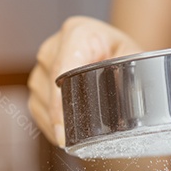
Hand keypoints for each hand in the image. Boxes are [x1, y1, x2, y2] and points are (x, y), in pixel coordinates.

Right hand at [27, 16, 141, 146]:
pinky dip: (51, 123)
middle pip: (49, 88)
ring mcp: (42, 65)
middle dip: (64, 116)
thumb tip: (128, 97)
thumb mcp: (132, 58)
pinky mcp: (37, 82)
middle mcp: (53, 46)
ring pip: (40, 101)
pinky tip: (69, 127)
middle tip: (81, 138)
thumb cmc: (122, 55)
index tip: (65, 132)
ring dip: (57, 121)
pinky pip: (37, 109)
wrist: (110, 52)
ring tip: (80, 129)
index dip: (61, 104)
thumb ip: (129, 72)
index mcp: (78, 32)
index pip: (61, 69)